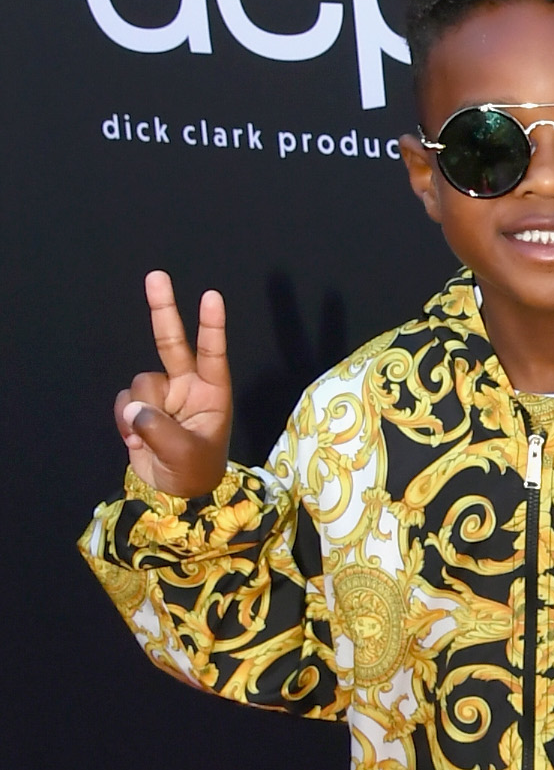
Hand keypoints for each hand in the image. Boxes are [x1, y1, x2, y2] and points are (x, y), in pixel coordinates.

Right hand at [115, 270, 234, 498]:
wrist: (172, 493)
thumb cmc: (194, 471)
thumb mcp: (185, 454)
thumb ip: (159, 430)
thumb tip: (133, 409)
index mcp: (212, 392)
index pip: (212, 353)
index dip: (211, 326)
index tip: (211, 297)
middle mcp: (187, 386)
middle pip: (171, 341)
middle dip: (163, 309)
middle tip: (157, 276)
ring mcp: (162, 395)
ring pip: (140, 383)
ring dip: (139, 410)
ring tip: (149, 438)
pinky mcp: (140, 407)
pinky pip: (125, 401)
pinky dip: (125, 421)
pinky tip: (136, 441)